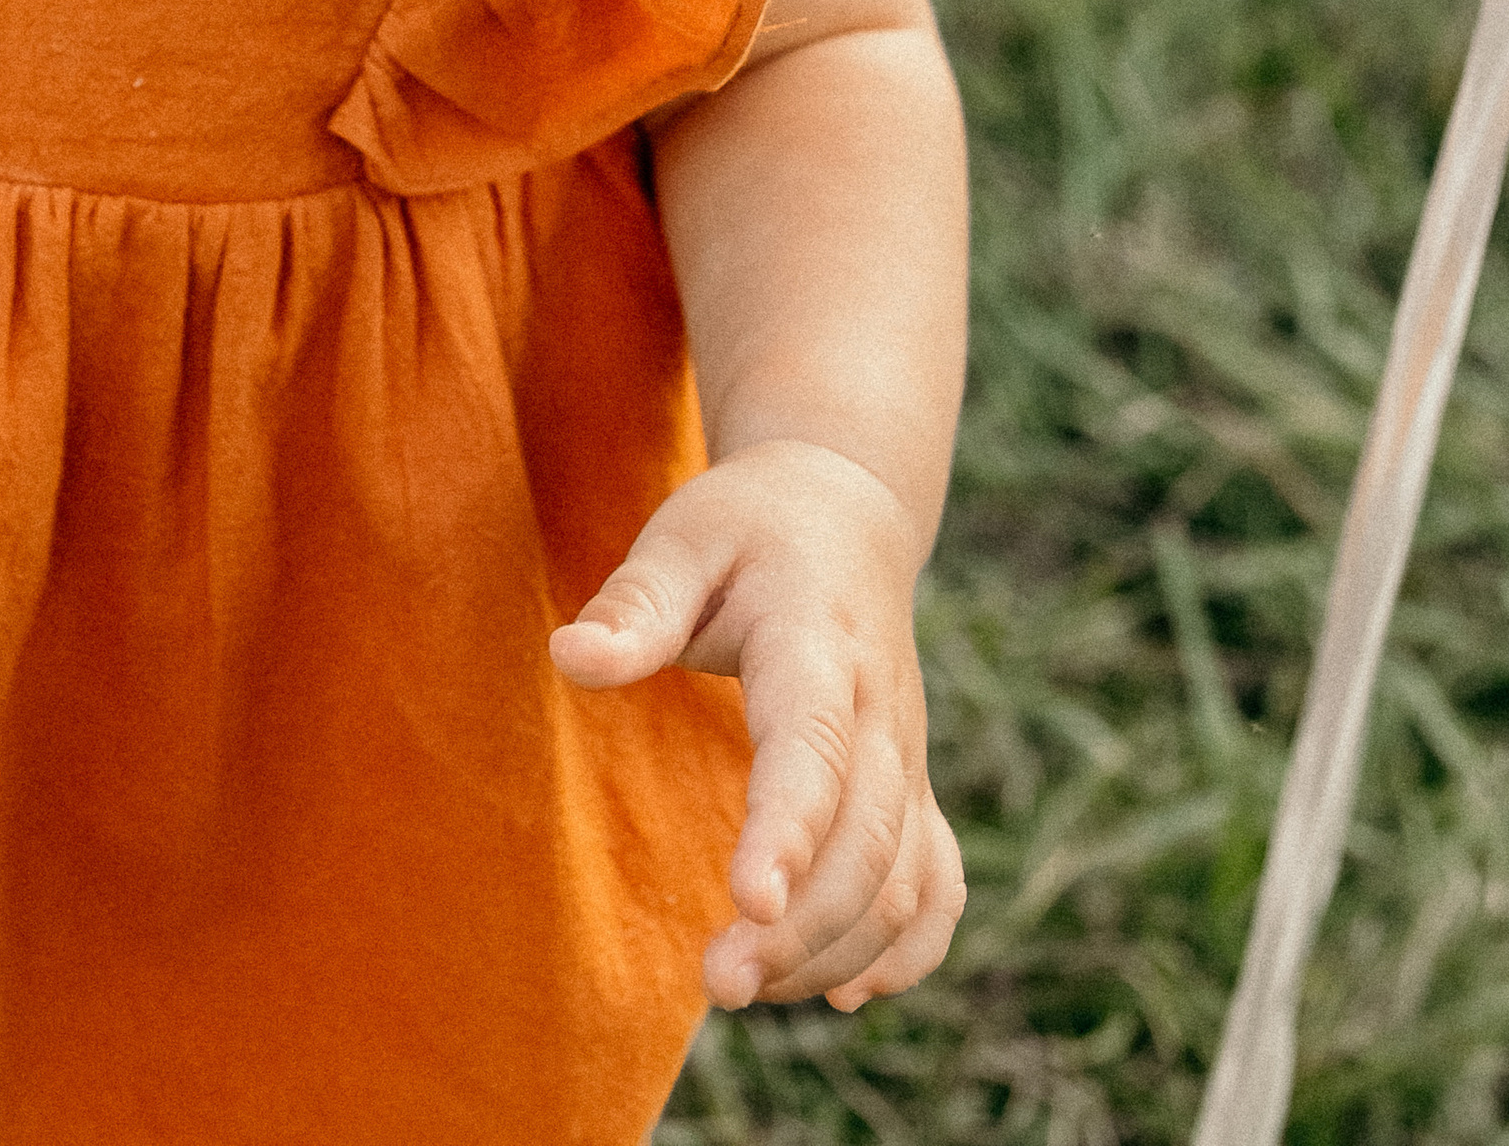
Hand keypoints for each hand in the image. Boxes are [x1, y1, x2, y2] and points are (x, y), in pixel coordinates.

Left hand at [549, 437, 964, 1012]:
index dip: (790, 829)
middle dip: (803, 928)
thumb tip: (570, 657)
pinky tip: (844, 994)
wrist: (844, 513)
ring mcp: (908, 754)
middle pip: (867, 838)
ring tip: (742, 988)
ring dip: (836, 950)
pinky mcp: (914, 788)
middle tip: (717, 984)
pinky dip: (909, 949)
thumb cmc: (745, 530)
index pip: (814, 746)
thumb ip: (635, 603)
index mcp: (817, 642)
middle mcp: (880, 709)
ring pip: (903, 878)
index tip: (749, 903)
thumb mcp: (683, 537)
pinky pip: (938, 883)